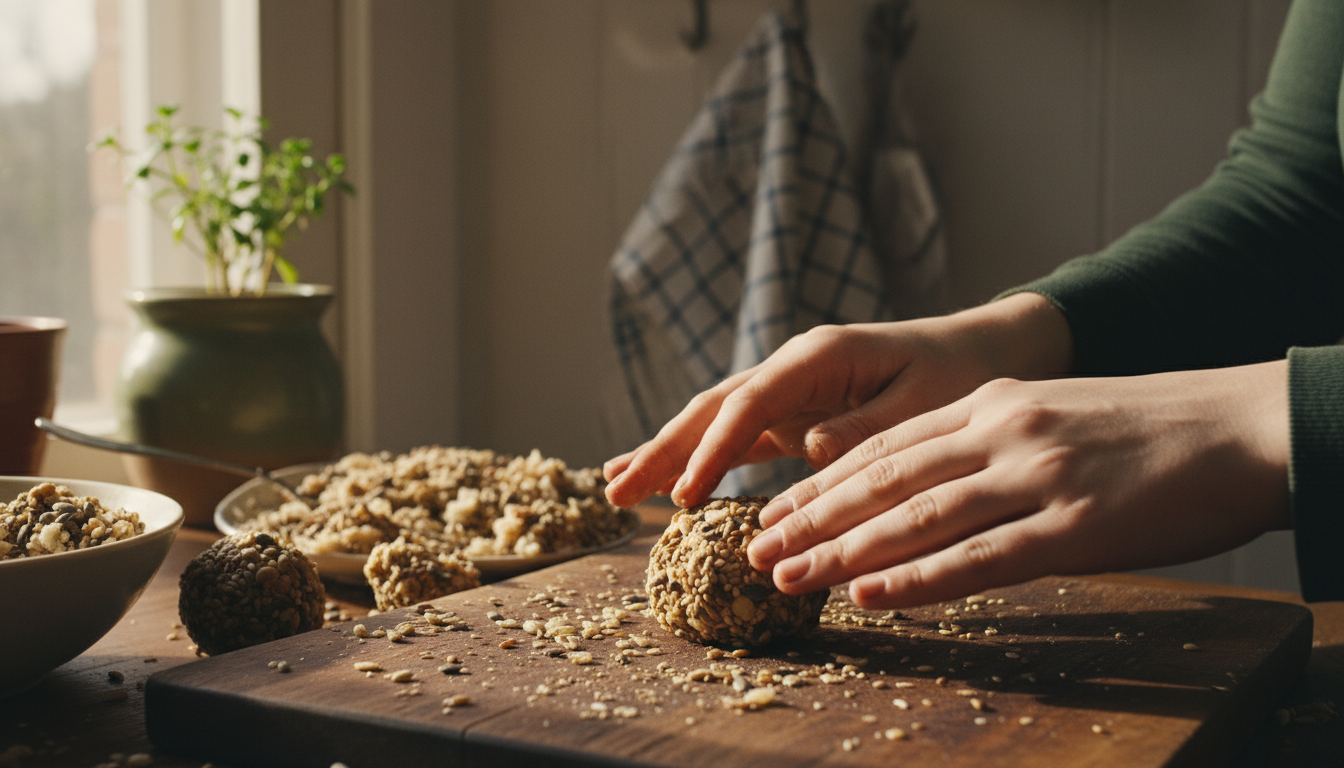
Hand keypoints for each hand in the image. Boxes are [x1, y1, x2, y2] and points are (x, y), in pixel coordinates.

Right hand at [604, 293, 1073, 508]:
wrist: (980, 353)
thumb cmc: (956, 375)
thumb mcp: (923, 402)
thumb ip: (866, 426)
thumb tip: (810, 448)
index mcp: (819, 357)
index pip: (748, 404)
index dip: (711, 451)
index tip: (685, 497)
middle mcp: (793, 368)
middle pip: (713, 408)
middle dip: (663, 449)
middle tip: (614, 490)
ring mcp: (788, 390)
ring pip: (713, 421)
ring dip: (666, 454)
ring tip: (615, 487)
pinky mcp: (793, 413)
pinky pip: (736, 437)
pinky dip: (701, 460)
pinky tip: (666, 484)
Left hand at [746, 361, 1291, 608]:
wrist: (1242, 426)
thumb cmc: (1148, 427)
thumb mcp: (1052, 414)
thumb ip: (989, 444)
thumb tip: (931, 490)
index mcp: (991, 404)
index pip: (884, 448)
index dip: (821, 484)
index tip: (774, 513)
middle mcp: (1001, 433)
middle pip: (883, 481)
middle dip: (812, 519)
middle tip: (757, 551)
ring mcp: (1035, 478)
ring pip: (917, 518)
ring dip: (845, 553)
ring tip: (791, 579)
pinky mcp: (1074, 527)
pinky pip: (980, 558)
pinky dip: (918, 579)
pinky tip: (872, 595)